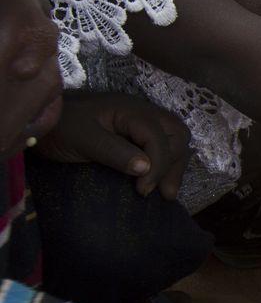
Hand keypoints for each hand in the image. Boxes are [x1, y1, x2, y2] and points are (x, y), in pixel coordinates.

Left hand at [35, 92, 190, 199]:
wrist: (41, 119)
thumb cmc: (61, 128)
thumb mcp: (83, 140)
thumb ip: (114, 151)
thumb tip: (146, 167)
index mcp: (130, 110)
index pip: (158, 138)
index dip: (157, 165)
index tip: (142, 190)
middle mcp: (142, 112)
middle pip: (177, 134)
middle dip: (174, 163)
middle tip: (163, 192)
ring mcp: (140, 120)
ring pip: (175, 138)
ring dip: (174, 163)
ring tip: (167, 190)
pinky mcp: (135, 131)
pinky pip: (163, 142)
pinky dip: (167, 161)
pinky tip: (160, 178)